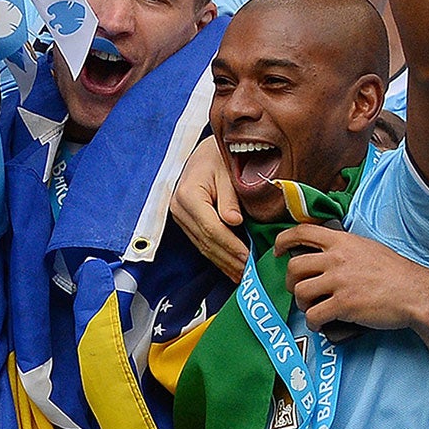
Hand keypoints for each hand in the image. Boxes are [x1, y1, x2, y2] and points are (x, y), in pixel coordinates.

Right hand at [170, 135, 245, 280]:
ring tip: (242, 276)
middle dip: (228, 259)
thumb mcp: (228, 171)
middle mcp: (179, 208)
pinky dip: (218, 256)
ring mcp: (180, 217)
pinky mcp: (186, 222)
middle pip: (206, 241)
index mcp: (188, 195)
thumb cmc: (219, 157)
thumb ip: (230, 197)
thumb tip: (234, 221)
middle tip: (249, 274)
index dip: (231, 245)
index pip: (211, 228)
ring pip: (203, 246)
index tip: (248, 257)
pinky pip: (202, 243)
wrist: (205, 152)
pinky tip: (231, 267)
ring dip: (223, 263)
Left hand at [276, 224, 428, 333]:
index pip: (302, 232)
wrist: (415, 293)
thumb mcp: (368, 248)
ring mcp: (339, 282)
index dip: (283, 240)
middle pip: (294, 266)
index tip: (278, 251)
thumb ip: (345, 249)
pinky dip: (313, 323)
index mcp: (342, 242)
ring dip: (302, 304)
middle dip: (291, 281)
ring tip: (314, 308)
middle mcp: (336, 258)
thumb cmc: (396, 273)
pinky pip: (313, 315)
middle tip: (299, 290)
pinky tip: (321, 324)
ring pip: (300, 292)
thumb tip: (327, 255)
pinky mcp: (343, 305)